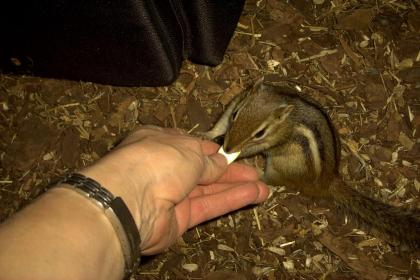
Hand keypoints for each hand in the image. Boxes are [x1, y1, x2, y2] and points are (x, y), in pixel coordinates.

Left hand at [81, 126, 268, 254]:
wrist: (130, 200)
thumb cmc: (158, 160)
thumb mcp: (190, 151)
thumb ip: (209, 160)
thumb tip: (221, 161)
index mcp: (160, 143)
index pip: (191, 146)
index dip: (213, 150)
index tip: (233, 153)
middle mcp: (165, 168)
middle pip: (203, 169)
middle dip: (230, 171)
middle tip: (255, 173)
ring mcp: (171, 195)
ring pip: (209, 190)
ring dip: (236, 188)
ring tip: (263, 188)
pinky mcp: (179, 219)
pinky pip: (208, 206)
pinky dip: (230, 200)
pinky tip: (253, 195)